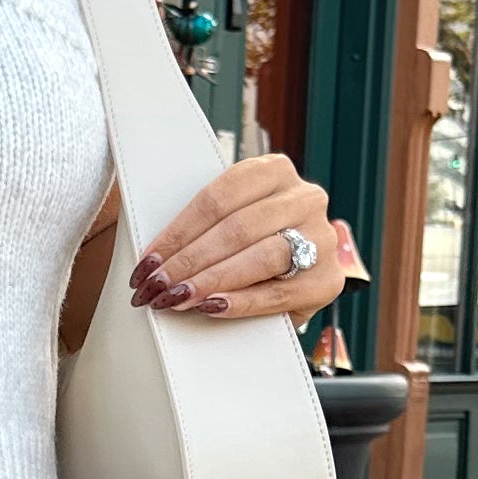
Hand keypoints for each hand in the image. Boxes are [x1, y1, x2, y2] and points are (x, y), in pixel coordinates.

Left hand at [131, 159, 345, 322]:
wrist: (296, 277)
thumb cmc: (251, 246)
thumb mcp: (230, 222)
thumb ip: (204, 227)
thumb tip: (155, 258)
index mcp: (275, 172)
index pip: (219, 197)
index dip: (179, 231)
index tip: (149, 259)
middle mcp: (305, 198)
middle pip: (238, 228)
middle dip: (190, 260)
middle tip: (158, 285)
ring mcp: (322, 238)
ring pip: (262, 257)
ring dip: (213, 280)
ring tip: (179, 297)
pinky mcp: (328, 280)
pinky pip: (280, 293)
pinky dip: (242, 301)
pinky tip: (213, 307)